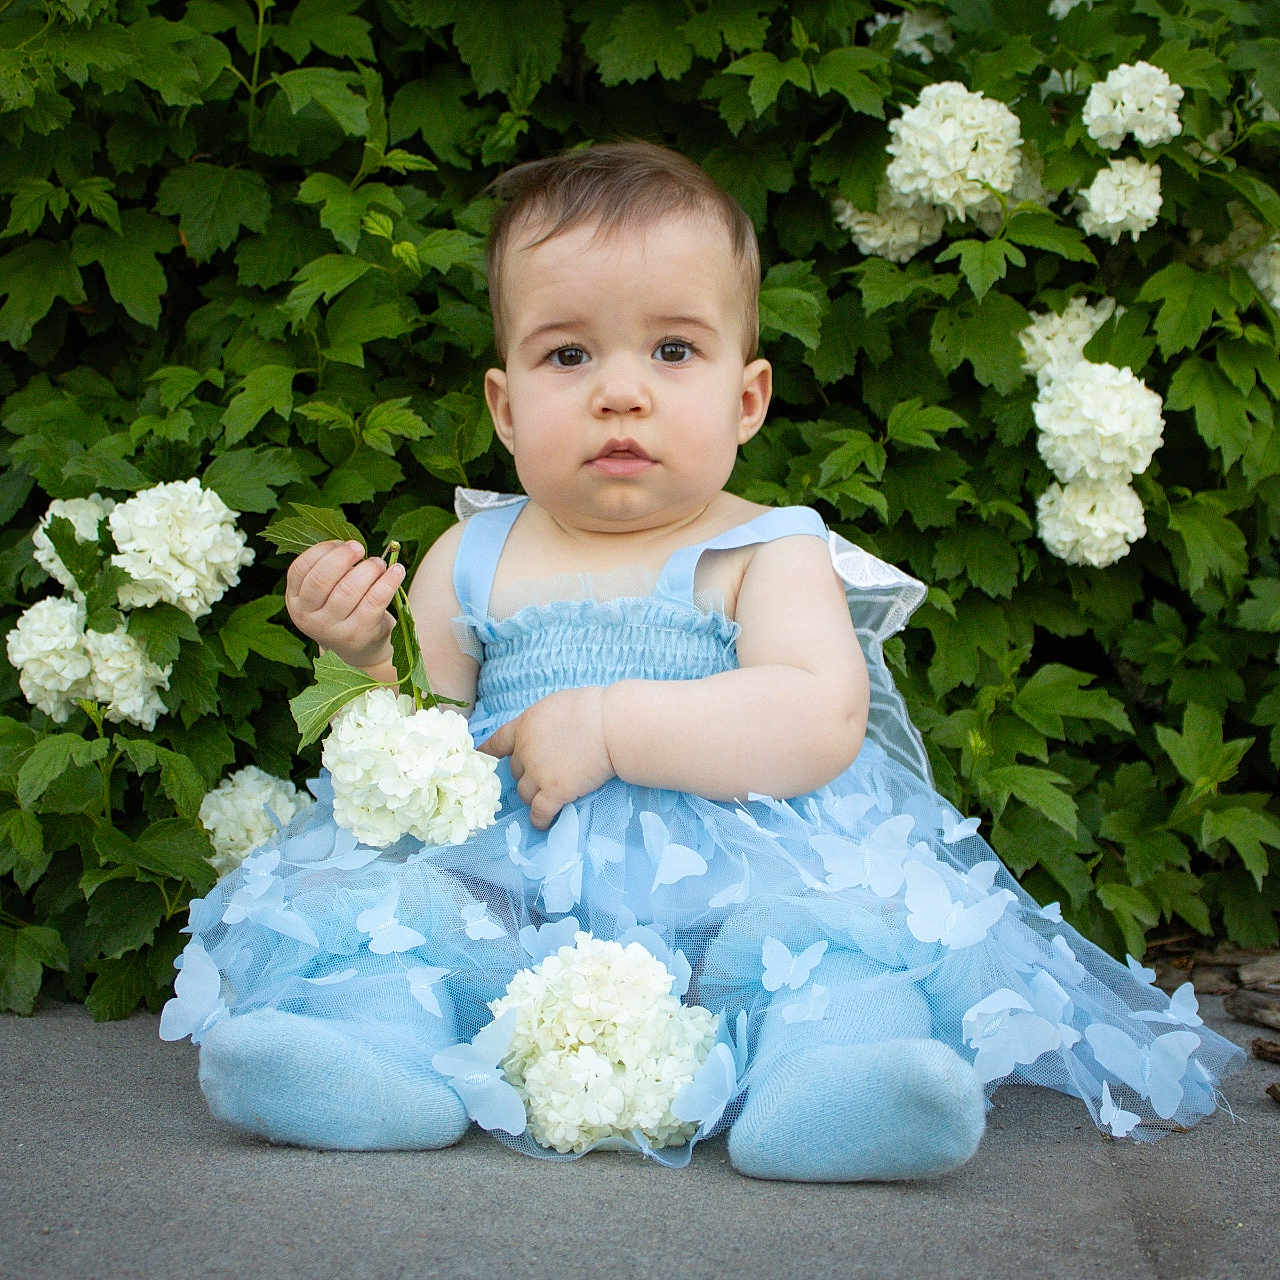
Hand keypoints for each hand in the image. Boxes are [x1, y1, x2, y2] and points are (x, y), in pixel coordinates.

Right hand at [284, 540, 404, 669]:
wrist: (360, 648)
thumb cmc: (344, 609)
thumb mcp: (326, 593)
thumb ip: (331, 568)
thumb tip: (351, 542)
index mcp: (296, 600)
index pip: (301, 569)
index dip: (323, 550)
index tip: (342, 543)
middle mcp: (309, 617)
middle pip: (321, 579)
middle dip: (343, 557)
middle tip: (360, 548)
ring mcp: (333, 629)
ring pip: (348, 590)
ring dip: (368, 569)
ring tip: (379, 563)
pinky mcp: (359, 634)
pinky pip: (374, 601)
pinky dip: (388, 582)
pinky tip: (397, 571)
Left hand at [480, 687, 615, 829]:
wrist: (610, 725)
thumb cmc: (593, 708)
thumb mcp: (558, 705)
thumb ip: (544, 723)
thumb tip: (546, 733)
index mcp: (524, 725)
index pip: (498, 742)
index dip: (488, 753)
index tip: (480, 759)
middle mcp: (525, 750)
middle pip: (515, 771)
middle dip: (526, 774)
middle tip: (544, 775)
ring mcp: (538, 773)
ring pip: (524, 793)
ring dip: (532, 796)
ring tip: (544, 799)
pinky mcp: (555, 791)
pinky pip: (540, 812)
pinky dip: (539, 819)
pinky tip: (542, 824)